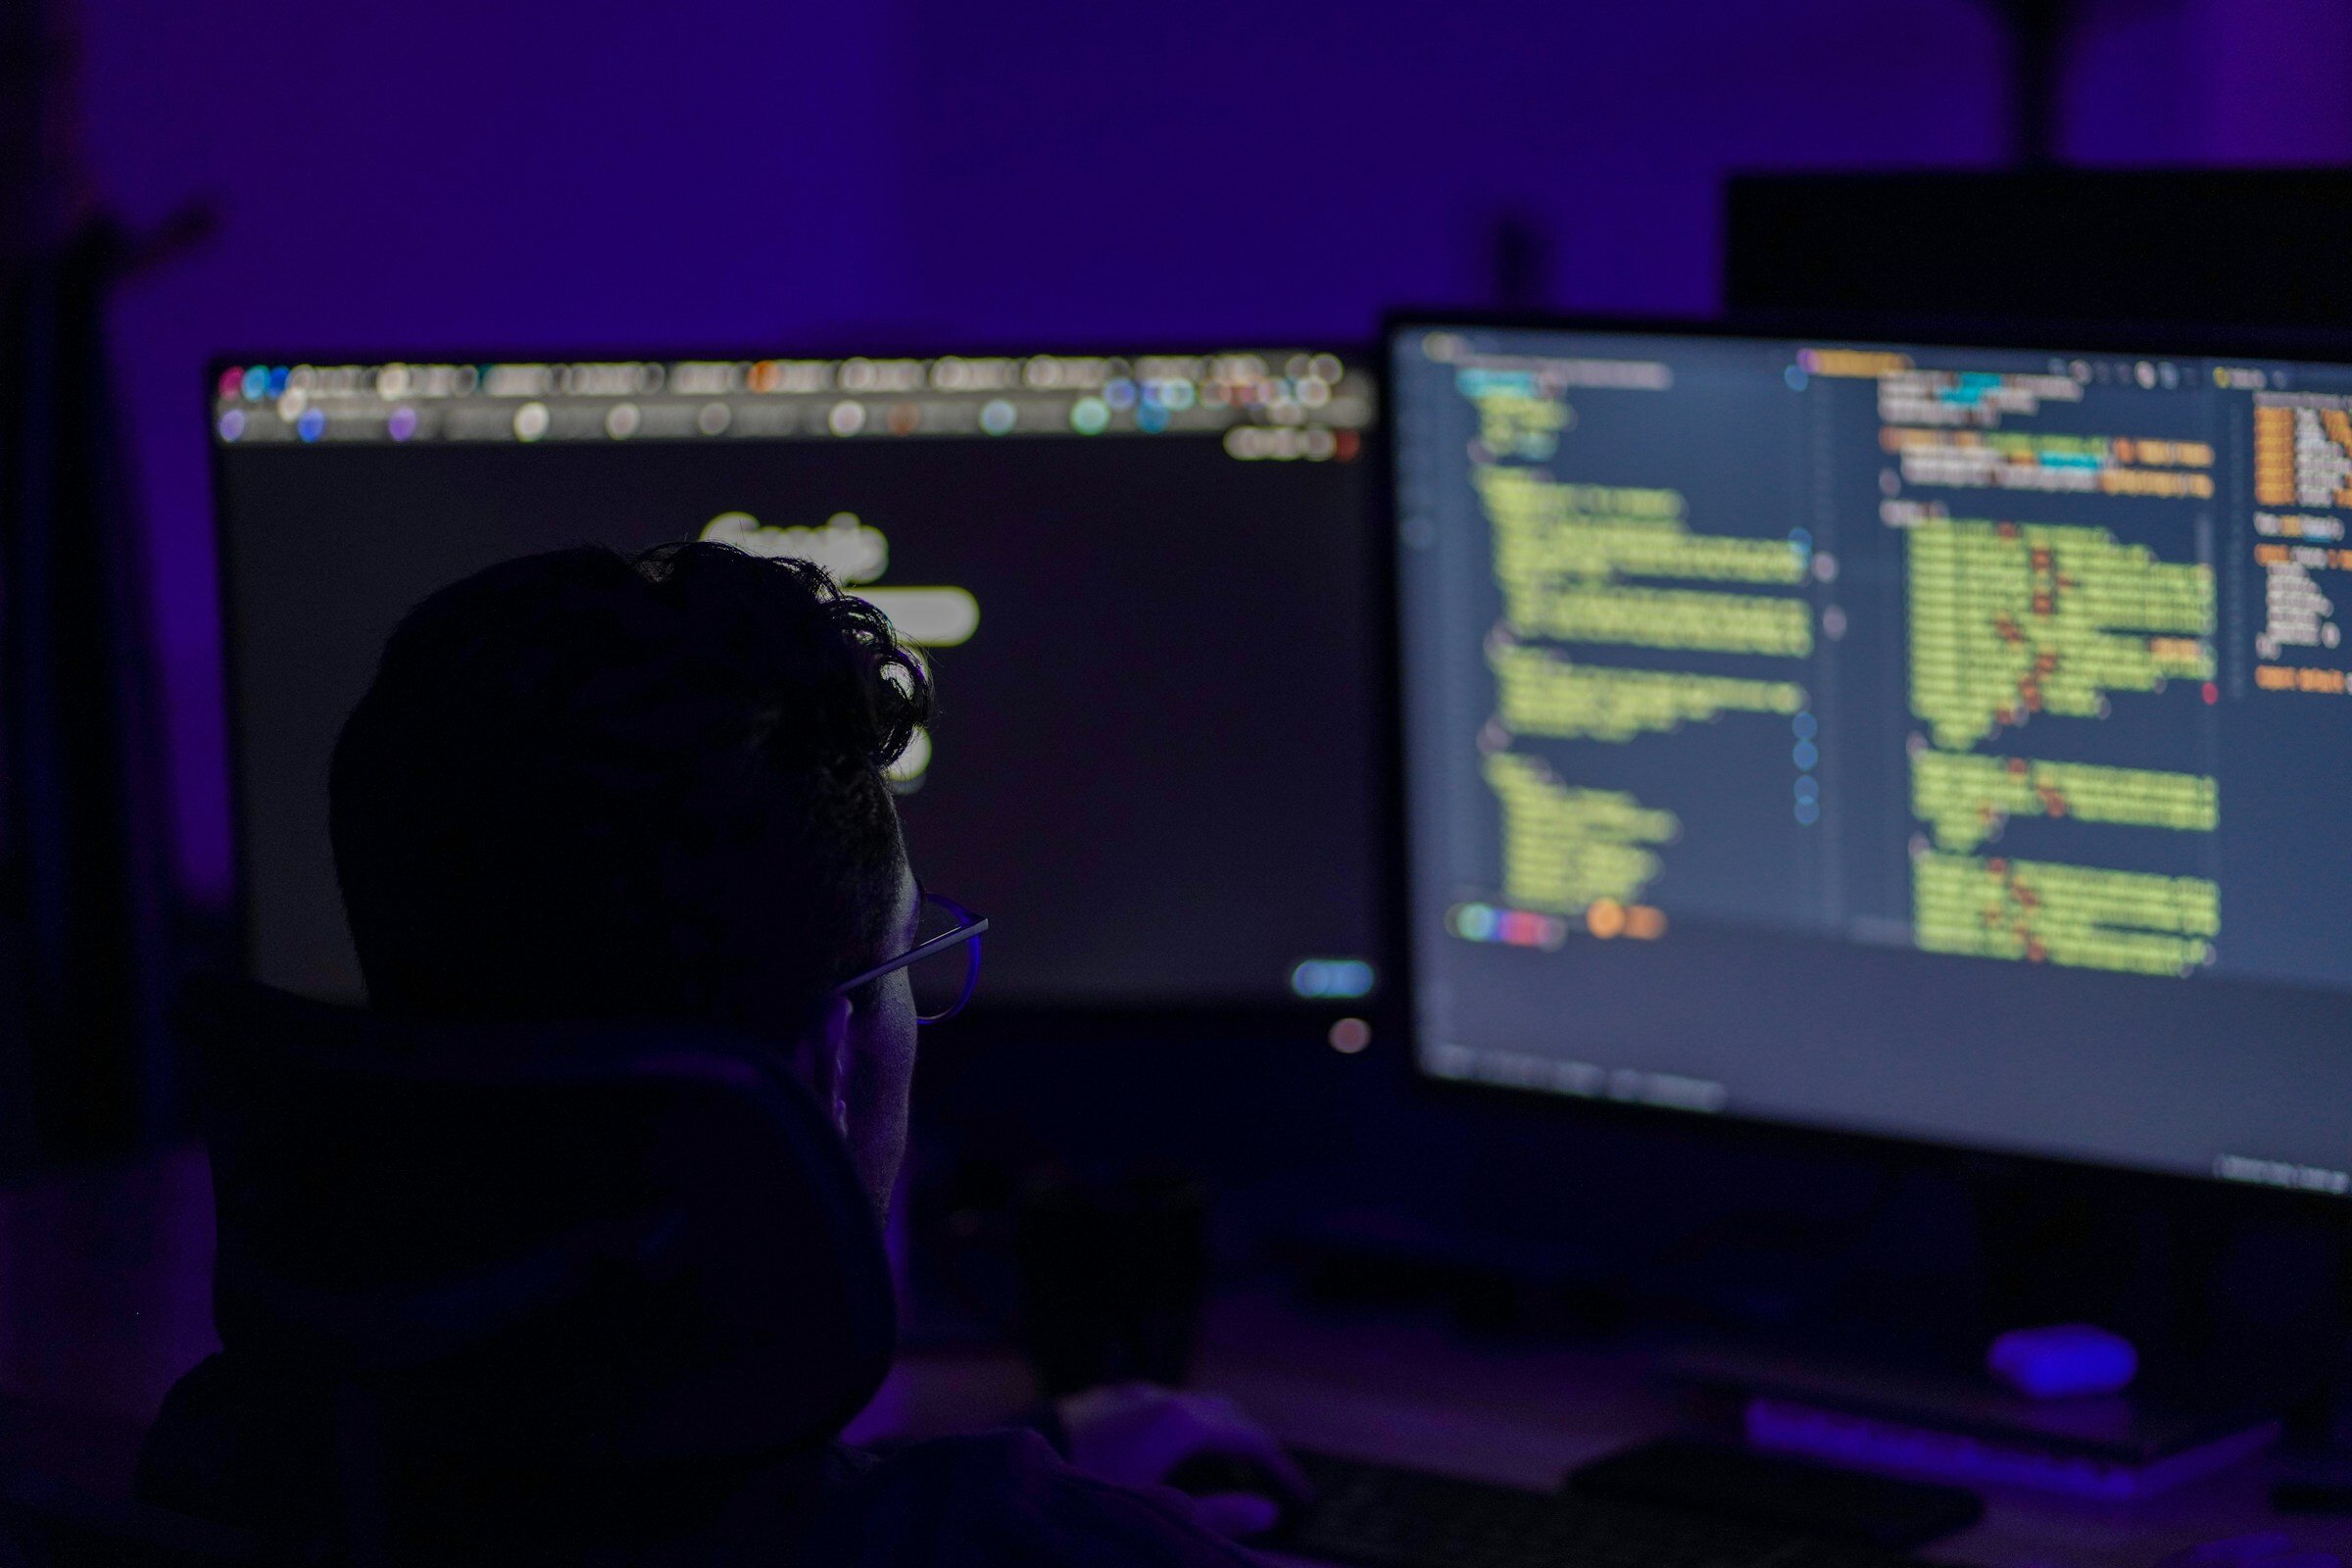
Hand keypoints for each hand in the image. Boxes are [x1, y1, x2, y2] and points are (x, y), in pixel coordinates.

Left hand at [1057, 1381, 1310, 1538]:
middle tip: (1266, 1484)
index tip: (1300, 1498)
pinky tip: (1164, 1461)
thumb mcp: (1157, 1515)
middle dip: (1249, 1448)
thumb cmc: (1088, 1496)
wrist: (1010, 1477)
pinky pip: (1154, 1408)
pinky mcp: (1099, 1401)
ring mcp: (1127, 1395)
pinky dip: (1177, 1431)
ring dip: (1212, 1439)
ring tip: (1218, 1479)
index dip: (1281, 1469)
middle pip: (1224, 1416)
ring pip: (1187, 1408)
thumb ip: (1217, 1516)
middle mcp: (1159, 1398)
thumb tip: (1267, 1513)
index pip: (1251, 1440)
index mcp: (1182, 1422)